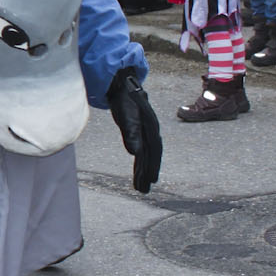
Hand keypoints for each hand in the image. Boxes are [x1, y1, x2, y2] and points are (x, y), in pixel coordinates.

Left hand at [106, 70, 161, 193]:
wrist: (122, 85)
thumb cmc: (124, 99)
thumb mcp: (126, 115)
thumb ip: (131, 133)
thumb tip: (136, 153)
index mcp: (150, 128)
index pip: (153, 151)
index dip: (152, 167)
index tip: (151, 181)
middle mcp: (151, 131)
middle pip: (151, 155)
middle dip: (148, 172)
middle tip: (144, 189)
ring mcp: (146, 131)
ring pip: (146, 154)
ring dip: (144, 170)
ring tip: (140, 187)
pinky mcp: (138, 132)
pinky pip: (141, 150)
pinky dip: (140, 162)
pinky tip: (138, 171)